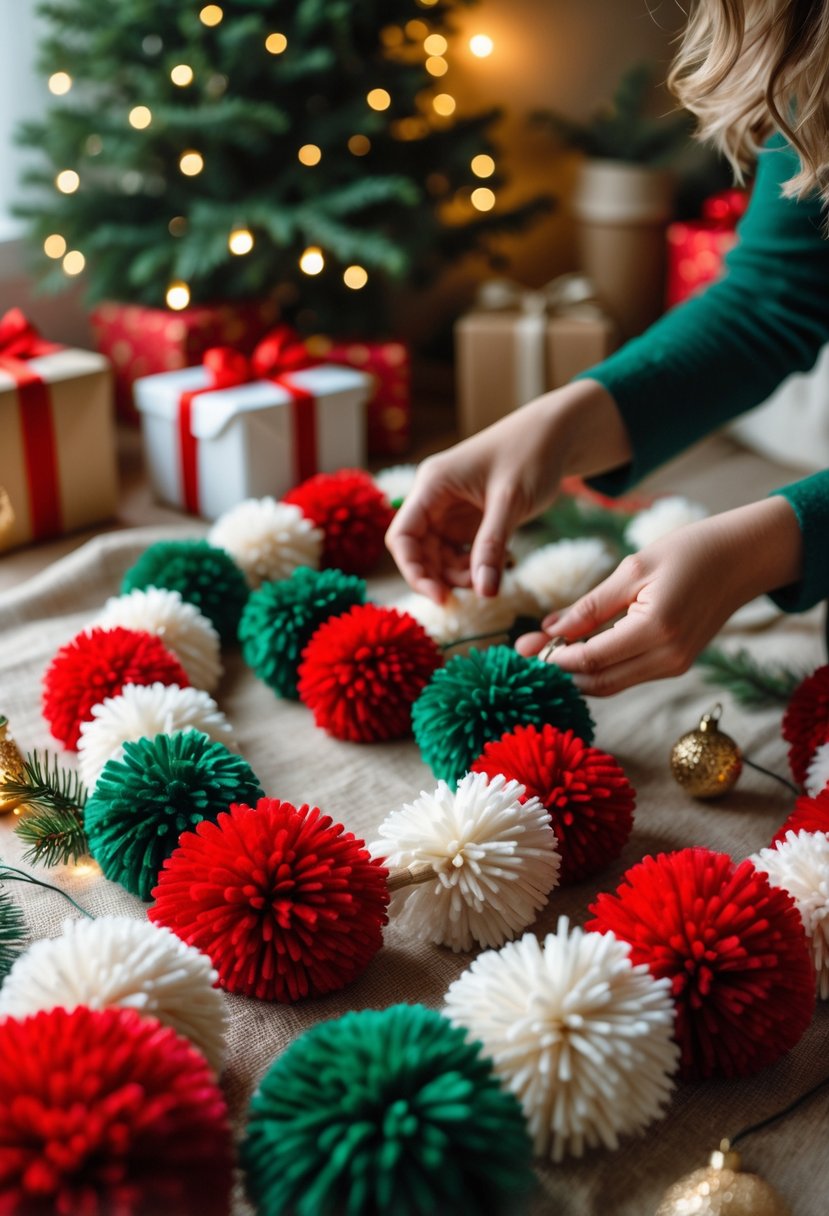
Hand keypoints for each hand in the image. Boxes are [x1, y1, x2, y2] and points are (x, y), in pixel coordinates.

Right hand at [386, 380, 630, 601]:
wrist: (555, 434)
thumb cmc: (531, 453)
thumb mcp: (511, 500)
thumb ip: (492, 545)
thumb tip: (484, 592)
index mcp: (433, 484)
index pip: (402, 535)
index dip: (413, 570)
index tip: (440, 597)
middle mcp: (434, 498)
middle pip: (417, 550)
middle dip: (439, 576)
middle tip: (474, 592)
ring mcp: (449, 509)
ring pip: (438, 555)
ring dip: (457, 575)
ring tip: (490, 579)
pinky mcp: (467, 519)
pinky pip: (458, 552)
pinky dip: (472, 567)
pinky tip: (494, 569)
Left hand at [515, 497, 802, 695]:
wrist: (741, 558)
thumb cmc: (687, 552)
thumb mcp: (632, 569)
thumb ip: (590, 606)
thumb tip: (550, 631)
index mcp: (656, 628)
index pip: (592, 659)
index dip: (555, 659)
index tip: (524, 651)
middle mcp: (668, 656)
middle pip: (599, 682)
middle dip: (559, 673)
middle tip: (525, 657)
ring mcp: (675, 665)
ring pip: (612, 685)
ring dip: (577, 675)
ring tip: (543, 653)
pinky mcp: (677, 665)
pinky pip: (628, 675)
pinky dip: (600, 669)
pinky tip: (576, 651)